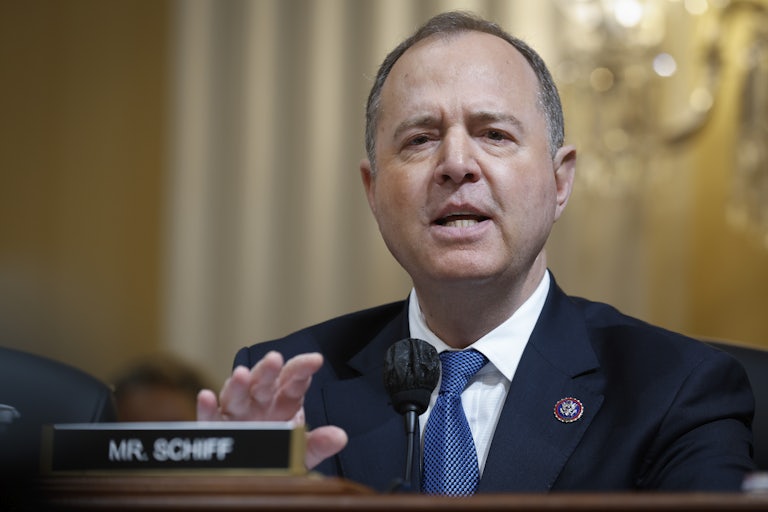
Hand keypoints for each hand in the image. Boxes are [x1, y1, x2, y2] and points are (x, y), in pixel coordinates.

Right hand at [196, 351, 347, 468]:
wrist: (259, 477)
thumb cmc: (281, 456)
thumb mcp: (302, 453)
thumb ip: (318, 444)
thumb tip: (339, 437)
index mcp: (284, 401)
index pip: (294, 380)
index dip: (303, 368)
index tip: (316, 360)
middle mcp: (260, 402)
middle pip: (264, 382)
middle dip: (268, 370)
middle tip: (275, 359)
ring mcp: (238, 413)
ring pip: (236, 394)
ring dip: (237, 383)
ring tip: (240, 373)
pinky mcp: (218, 429)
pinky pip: (210, 418)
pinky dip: (206, 408)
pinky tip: (205, 396)